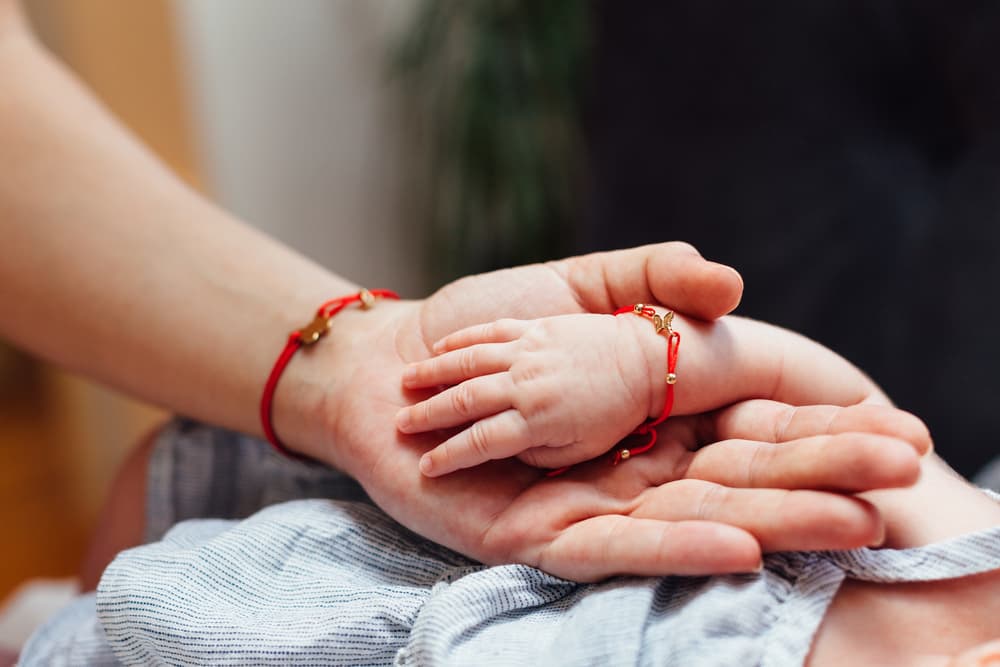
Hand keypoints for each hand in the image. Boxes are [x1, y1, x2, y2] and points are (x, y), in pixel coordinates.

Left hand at [303, 243, 927, 579]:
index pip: (748, 423)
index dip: (818, 425)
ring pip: (691, 518)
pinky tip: (742, 543)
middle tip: (901, 489)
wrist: (382, 370)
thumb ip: (652, 279)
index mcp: (645, 412)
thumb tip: (736, 284)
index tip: (896, 429)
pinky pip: (614, 545)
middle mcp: (627, 466)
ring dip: (776, 520)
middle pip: (735, 479)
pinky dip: (678, 545)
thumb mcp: (572, 289)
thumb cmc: (469, 327)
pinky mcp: (537, 538)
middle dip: (819, 482)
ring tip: (853, 524)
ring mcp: (587, 505)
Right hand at [397, 314, 650, 475]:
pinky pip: (489, 332)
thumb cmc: (618, 412)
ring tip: (405, 381)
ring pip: (469, 362)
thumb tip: (507, 450)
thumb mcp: (581, 448)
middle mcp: (526, 384)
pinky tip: (440, 347)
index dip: (449, 456)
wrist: (645, 359)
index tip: (425, 467)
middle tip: (399, 423)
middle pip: (465, 400)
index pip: (480, 442)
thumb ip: (539, 452)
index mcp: (538, 420)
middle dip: (429, 413)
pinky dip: (462, 341)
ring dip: (434, 372)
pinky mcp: (532, 327)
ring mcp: (526, 351)